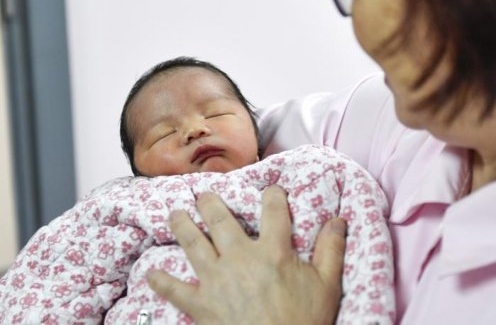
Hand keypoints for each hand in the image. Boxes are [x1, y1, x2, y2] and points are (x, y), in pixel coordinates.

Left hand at [147, 186, 346, 324]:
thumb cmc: (305, 322)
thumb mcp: (327, 285)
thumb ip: (331, 249)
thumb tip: (338, 219)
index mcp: (273, 251)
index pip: (273, 211)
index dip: (272, 195)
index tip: (271, 190)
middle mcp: (241, 258)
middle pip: (221, 221)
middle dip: (210, 203)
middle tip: (203, 194)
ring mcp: (217, 280)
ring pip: (193, 244)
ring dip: (182, 226)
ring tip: (175, 213)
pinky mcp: (201, 305)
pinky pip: (175, 290)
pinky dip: (161, 282)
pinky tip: (150, 273)